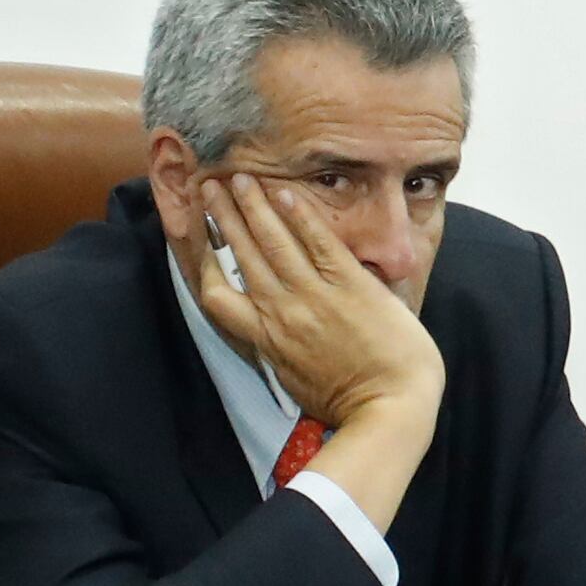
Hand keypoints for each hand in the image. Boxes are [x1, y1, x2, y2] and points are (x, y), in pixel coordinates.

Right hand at [175, 170, 442, 526]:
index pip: (215, 295)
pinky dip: (301, 215)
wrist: (392, 408)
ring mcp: (315, 297)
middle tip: (208, 187)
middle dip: (222, 217)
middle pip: (241, 255)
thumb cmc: (349, 404)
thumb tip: (276, 336)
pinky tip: (286, 191)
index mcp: (264, 339)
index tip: (194, 238)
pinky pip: (320, 242)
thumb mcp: (298, 381)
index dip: (200, 261)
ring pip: (272, 242)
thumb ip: (282, 351)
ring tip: (237, 178)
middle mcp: (281, 312)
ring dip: (252, 206)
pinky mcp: (351, 286)